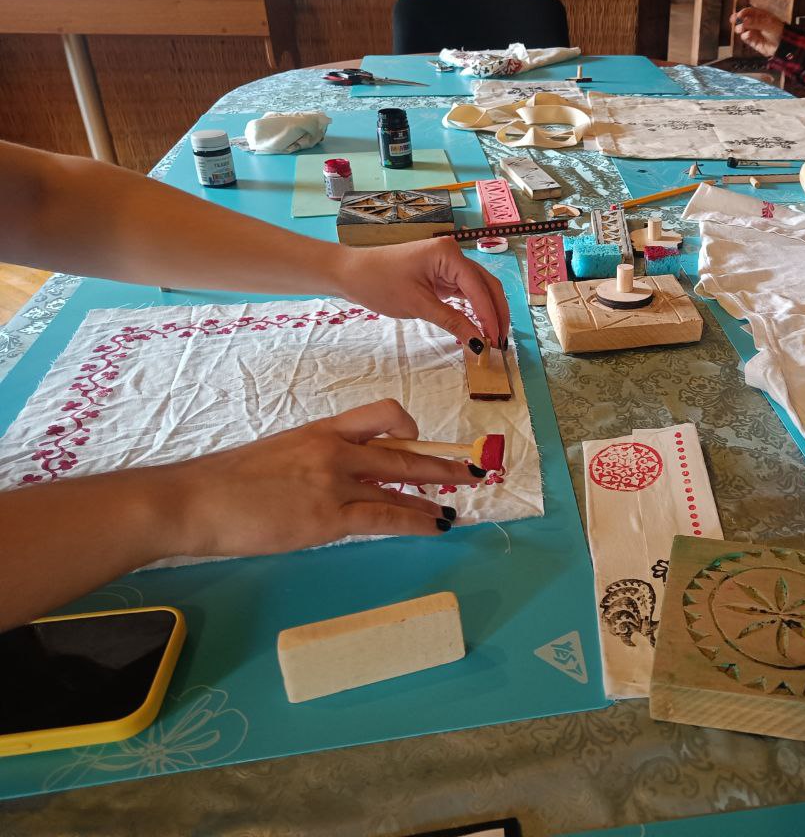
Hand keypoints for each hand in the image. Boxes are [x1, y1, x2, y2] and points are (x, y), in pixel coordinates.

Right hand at [166, 399, 476, 557]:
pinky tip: (437, 526)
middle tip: (472, 467)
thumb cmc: (225, 484)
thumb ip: (310, 461)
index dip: (406, 425)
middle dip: (442, 460)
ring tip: (462, 499)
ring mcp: (335, 482)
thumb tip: (329, 479)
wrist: (196, 501)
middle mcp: (335, 450)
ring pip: (402, 482)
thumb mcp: (275, 456)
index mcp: (320, 431)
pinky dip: (418, 520)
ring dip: (437, 493)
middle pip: (402, 449)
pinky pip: (387, 516)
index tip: (418, 439)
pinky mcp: (329, 517)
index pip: (379, 415)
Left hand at [336, 237, 510, 347]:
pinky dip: (474, 308)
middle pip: (486, 285)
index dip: (490, 315)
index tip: (496, 341)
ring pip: (479, 288)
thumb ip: (453, 322)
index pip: (479, 288)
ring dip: (488, 311)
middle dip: (496, 313)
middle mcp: (453, 254)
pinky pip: (465, 292)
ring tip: (493, 337)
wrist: (352, 274)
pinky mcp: (442, 274)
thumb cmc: (380, 283)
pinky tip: (479, 326)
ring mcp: (448, 264)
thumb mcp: (418, 305)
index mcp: (449, 254)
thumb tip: (479, 343)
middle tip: (501, 342)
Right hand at [731, 7, 784, 56]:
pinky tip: (749, 35)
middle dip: (737, 19)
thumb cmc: (778, 32)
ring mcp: (753, 31)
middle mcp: (755, 23)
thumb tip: (744, 21)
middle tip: (733, 20)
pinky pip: (745, 37)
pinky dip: (745, 36)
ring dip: (739, 28)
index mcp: (760, 15)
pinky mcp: (751, 41)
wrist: (782, 45)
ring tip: (741, 29)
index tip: (739, 15)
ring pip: (741, 28)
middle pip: (742, 19)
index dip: (743, 12)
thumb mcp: (768, 24)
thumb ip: (756, 22)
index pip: (749, 11)